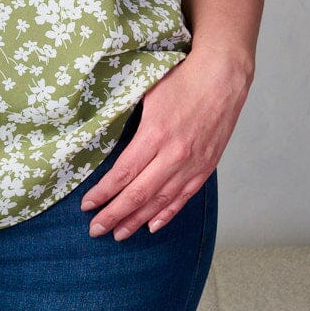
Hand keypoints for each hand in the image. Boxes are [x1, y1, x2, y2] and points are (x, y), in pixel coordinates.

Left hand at [79, 49, 248, 239]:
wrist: (223, 77)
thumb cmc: (182, 79)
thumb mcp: (146, 93)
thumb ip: (128, 120)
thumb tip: (104, 136)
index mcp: (155, 134)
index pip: (123, 173)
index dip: (103, 193)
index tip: (86, 205)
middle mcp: (174, 155)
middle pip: (138, 194)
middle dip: (114, 214)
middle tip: (96, 230)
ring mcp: (192, 164)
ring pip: (160, 201)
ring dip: (137, 220)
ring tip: (119, 234)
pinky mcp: (206, 167)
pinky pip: (183, 197)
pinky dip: (167, 213)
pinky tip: (152, 226)